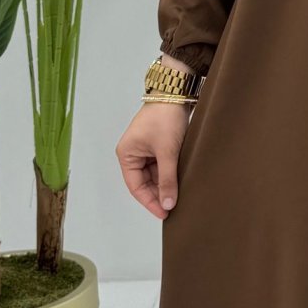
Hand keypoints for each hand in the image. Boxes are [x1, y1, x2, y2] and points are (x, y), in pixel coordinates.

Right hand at [115, 101, 191, 219]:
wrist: (177, 94)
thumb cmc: (165, 117)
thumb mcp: (167, 152)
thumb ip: (167, 179)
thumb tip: (168, 203)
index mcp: (126, 155)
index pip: (136, 186)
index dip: (150, 201)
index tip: (164, 213)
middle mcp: (133, 153)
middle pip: (145, 182)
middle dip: (159, 194)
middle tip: (174, 208)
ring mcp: (146, 150)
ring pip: (155, 175)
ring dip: (166, 184)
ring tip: (179, 196)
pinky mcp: (158, 146)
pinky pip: (162, 166)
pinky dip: (170, 174)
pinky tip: (181, 182)